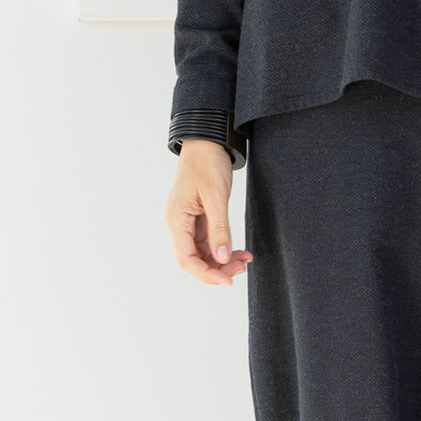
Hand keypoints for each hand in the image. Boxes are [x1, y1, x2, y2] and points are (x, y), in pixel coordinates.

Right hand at [164, 138, 253, 285]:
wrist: (207, 140)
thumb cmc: (207, 162)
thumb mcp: (216, 195)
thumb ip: (219, 228)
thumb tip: (221, 258)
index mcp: (176, 219)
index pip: (186, 259)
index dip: (206, 274)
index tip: (227, 280)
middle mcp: (179, 223)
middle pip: (194, 259)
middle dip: (217, 268)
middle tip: (241, 268)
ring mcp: (188, 221)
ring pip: (203, 251)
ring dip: (222, 259)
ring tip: (244, 260)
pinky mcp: (198, 216)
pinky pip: (208, 240)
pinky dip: (223, 247)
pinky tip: (238, 250)